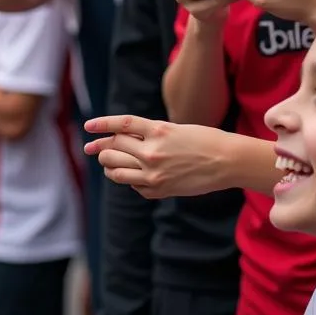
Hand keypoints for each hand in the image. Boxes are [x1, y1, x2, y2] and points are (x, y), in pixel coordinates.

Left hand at [84, 115, 234, 198]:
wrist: (227, 162)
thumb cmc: (204, 140)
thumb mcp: (175, 129)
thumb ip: (149, 134)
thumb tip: (122, 140)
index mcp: (158, 130)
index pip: (121, 125)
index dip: (102, 124)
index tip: (88, 126)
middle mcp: (152, 152)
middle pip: (113, 148)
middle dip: (101, 148)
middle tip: (94, 149)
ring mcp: (154, 173)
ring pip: (116, 170)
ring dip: (108, 166)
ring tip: (108, 164)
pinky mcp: (158, 190)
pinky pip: (133, 185)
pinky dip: (129, 180)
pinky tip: (133, 176)